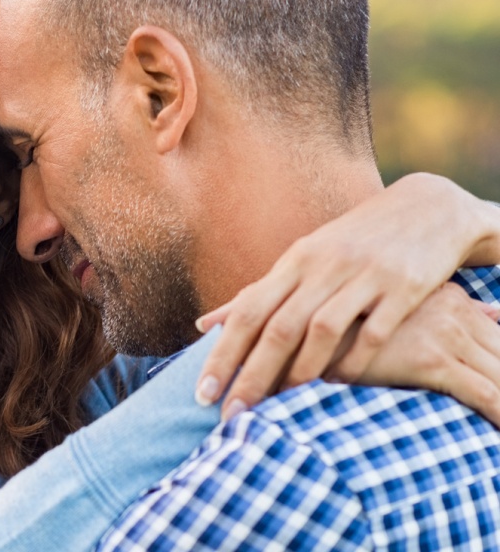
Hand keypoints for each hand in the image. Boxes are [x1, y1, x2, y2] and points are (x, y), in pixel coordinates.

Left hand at [193, 173, 499, 419]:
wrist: (425, 210)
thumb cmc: (350, 244)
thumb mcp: (300, 261)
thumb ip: (256, 296)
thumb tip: (204, 324)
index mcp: (293, 263)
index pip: (246, 313)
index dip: (222, 354)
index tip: (201, 394)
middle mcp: (322, 267)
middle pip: (278, 327)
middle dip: (252, 375)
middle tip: (231, 415)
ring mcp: (364, 275)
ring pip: (323, 329)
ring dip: (299, 372)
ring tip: (280, 408)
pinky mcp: (404, 287)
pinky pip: (375, 331)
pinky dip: (355, 361)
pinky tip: (338, 386)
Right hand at [347, 284, 499, 425]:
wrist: (316, 332)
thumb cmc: (353, 326)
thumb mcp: (407, 307)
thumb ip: (455, 308)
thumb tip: (495, 312)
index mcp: (452, 298)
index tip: (497, 378)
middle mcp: (455, 311)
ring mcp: (446, 334)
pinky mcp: (432, 361)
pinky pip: (485, 394)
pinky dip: (499, 413)